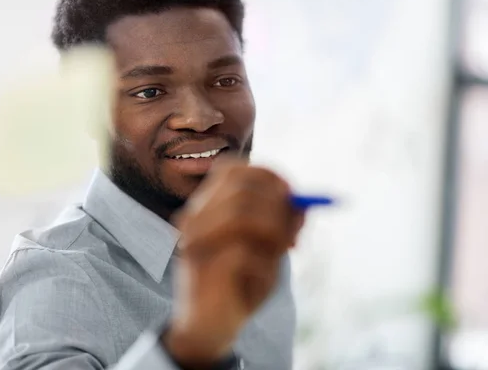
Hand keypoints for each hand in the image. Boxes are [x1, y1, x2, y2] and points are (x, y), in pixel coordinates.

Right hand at [163, 159, 304, 367]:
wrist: (210, 328)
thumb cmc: (239, 283)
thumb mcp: (267, 250)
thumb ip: (282, 225)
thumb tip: (303, 203)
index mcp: (206, 206)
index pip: (232, 169)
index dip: (267, 175)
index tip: (292, 193)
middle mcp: (194, 218)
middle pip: (242, 189)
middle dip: (278, 209)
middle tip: (293, 237)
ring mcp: (194, 242)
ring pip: (243, 216)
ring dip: (273, 236)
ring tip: (277, 258)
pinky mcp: (202, 267)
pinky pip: (246, 254)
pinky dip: (263, 268)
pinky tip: (256, 283)